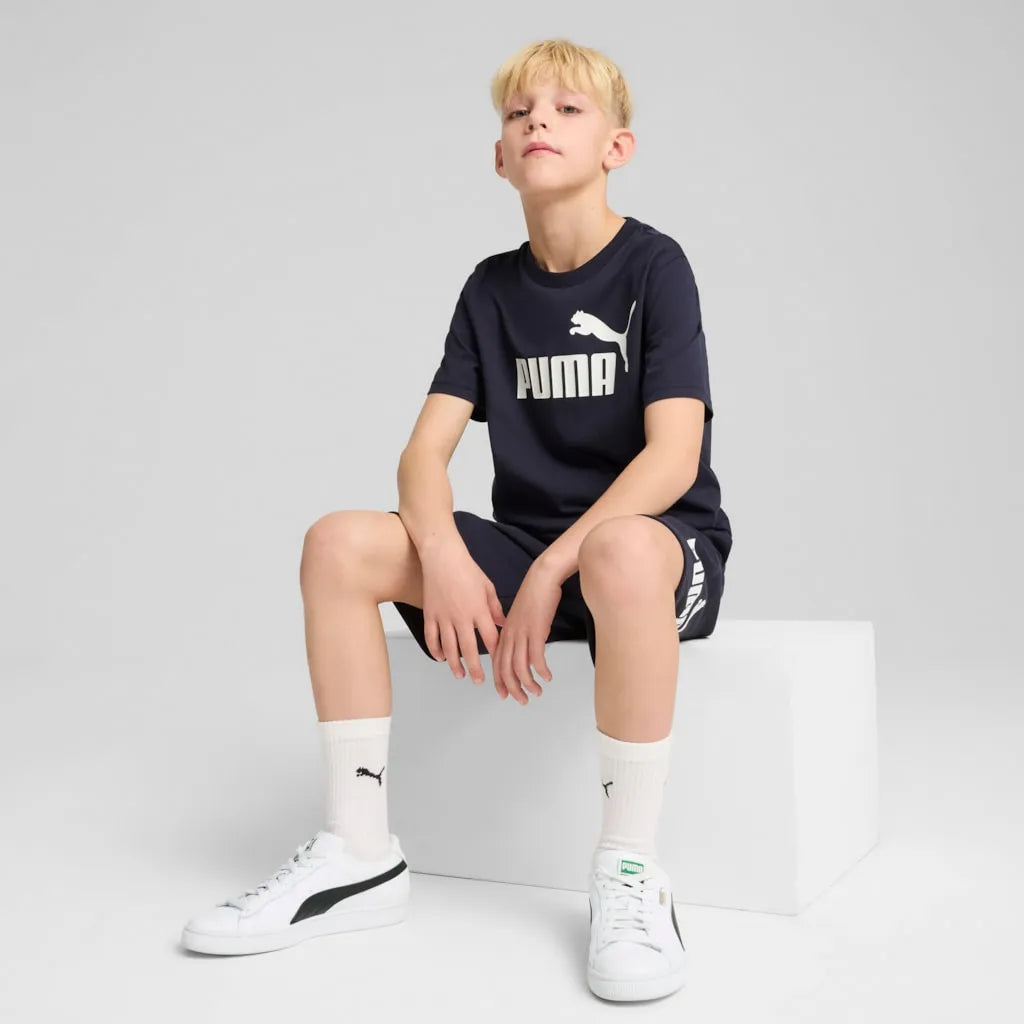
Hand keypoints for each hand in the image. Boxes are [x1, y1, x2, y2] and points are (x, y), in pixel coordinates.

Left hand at [492, 560, 560, 704]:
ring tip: (537, 692)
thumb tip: (525, 648)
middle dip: (513, 688)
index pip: (497, 662)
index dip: (500, 681)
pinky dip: (541, 671)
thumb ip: (519, 632)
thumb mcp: (521, 616)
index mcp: (505, 632)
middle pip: (505, 669)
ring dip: (528, 684)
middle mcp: (510, 635)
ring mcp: (522, 633)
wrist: (542, 578)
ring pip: (519, 667)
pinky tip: (548, 676)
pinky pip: (536, 658)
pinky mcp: (536, 631)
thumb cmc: (535, 594)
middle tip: (522, 700)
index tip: (505, 694)